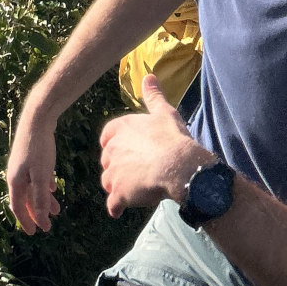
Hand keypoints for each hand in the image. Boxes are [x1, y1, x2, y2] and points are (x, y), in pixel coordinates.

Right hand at [6, 97, 60, 235]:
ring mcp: (22, 165)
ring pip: (32, 188)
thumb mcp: (41, 176)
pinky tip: (52, 189)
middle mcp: (16, 174)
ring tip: (56, 210)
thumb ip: (40, 199)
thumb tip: (41, 221)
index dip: (26, 221)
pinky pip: (36, 177)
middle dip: (36, 213)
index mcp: (15, 181)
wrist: (37, 119)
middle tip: (46, 225)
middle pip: (26, 199)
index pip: (18, 207)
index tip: (34, 233)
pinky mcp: (30, 156)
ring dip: (43, 200)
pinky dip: (43, 186)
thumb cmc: (38, 149)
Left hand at [99, 74, 210, 218]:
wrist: (179, 166)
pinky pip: (112, 204)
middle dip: (118, 167)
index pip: (107, 137)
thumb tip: (149, 76)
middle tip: (137, 172)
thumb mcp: (164, 112)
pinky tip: (122, 209)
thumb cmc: (173, 138)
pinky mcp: (119, 194)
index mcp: (120, 128)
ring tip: (135, 189)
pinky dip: (116, 207)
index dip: (115, 145)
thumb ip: (153, 96)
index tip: (126, 152)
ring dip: (117, 187)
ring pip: (108, 182)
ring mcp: (114, 173)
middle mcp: (112, 150)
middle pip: (107, 161)